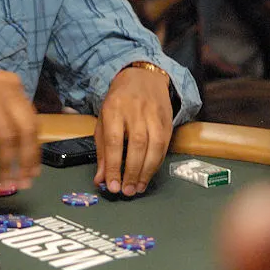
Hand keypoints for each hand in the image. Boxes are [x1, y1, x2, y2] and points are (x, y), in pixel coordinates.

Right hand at [0, 49, 40, 188]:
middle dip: (26, 161)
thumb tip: (10, 142)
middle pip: (26, 132)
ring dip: (6, 166)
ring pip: (7, 140)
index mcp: (12, 85)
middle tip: (23, 182)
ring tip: (3, 182)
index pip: (32, 122)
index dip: (34, 149)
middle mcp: (7, 90)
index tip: (32, 169)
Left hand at [93, 65, 172, 196]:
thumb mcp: (104, 120)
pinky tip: (148, 176)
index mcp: (114, 109)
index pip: (113, 141)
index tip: (112, 185)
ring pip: (154, 146)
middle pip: (136, 145)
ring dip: (146, 172)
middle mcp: (135, 111)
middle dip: (131, 172)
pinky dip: (156, 164)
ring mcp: (154, 115)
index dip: (114, 166)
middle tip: (126, 191)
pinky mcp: (167, 121)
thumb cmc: (119, 102)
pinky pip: (164, 146)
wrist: (143, 78)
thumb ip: (102, 150)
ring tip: (137, 188)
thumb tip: (101, 179)